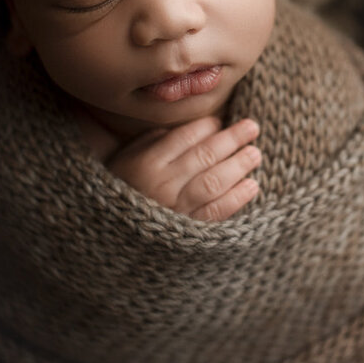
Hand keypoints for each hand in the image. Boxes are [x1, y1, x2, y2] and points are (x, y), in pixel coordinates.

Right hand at [106, 117, 261, 220]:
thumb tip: (190, 129)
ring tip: (255, 154)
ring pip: (214, 182)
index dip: (207, 127)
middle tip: (252, 127)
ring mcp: (176, 210)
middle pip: (204, 156)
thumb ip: (153, 141)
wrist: (108, 240)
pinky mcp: (189, 233)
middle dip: (232, 139)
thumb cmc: (120, 190)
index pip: (185, 137)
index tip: (219, 122)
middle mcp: (162, 185)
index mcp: (145, 164)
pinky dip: (237, 198)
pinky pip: (217, 212)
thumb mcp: (126, 160)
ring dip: (239, 165)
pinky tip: (252, 185)